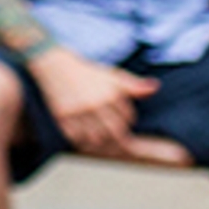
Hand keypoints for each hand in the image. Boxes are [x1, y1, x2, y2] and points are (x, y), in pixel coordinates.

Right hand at [31, 51, 157, 157]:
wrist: (54, 65)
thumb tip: (155, 88)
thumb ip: (134, 85)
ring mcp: (78, 111)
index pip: (128, 117)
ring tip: (104, 142)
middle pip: (116, 132)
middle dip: (121, 140)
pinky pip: (77, 138)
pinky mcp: (63, 116)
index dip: (128, 121)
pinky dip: (83, 142)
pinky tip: (86, 139)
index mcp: (110, 93)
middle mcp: (95, 103)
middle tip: (121, 141)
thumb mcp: (112, 75)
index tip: (124, 120)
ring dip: (102, 143)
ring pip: (97, 139)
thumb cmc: (85, 72)